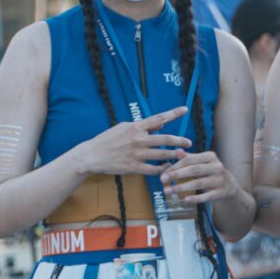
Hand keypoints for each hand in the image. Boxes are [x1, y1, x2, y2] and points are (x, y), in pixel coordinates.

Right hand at [75, 106, 192, 176]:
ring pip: (162, 155)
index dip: (173, 113)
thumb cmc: (108, 139)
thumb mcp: (124, 127)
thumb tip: (161, 124)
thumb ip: (143, 126)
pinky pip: (153, 169)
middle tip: (189, 142)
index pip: (158, 118)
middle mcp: (138, 139)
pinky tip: (167, 166)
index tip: (185, 109)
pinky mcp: (133, 167)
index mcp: (136, 127)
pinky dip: (162, 168)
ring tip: (182, 155)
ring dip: (174, 155)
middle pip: (165, 139)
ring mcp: (136, 154)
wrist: (91, 156)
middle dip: (179, 140)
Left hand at [161, 149, 238, 203]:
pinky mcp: (221, 192)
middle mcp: (216, 166)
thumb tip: (177, 151)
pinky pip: (207, 196)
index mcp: (210, 156)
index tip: (164, 173)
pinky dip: (196, 198)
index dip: (176, 166)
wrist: (230, 184)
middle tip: (163, 180)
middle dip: (177, 175)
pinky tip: (185, 199)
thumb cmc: (210, 171)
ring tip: (168, 191)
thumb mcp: (202, 162)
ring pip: (199, 183)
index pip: (190, 160)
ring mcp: (219, 180)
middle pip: (194, 170)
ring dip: (182, 187)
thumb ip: (189, 158)